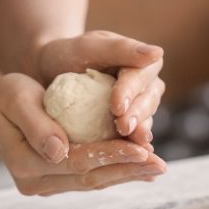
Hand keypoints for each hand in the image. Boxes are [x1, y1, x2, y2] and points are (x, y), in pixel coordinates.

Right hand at [0, 73, 166, 196]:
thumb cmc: (6, 97)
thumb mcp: (16, 98)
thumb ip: (37, 124)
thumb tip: (60, 152)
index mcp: (26, 165)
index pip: (77, 162)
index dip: (110, 155)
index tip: (140, 148)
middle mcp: (36, 183)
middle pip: (89, 179)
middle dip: (127, 170)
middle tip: (160, 164)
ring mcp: (46, 186)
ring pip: (93, 183)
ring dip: (126, 175)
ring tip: (156, 168)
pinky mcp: (56, 182)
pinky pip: (90, 179)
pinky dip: (116, 172)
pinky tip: (139, 169)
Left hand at [36, 31, 165, 146]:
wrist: (49, 74)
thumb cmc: (67, 54)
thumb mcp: (89, 46)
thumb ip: (120, 48)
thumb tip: (158, 52)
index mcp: (142, 63)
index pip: (140, 77)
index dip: (130, 92)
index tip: (117, 107)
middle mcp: (145, 87)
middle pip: (147, 103)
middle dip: (137, 116)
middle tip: (123, 129)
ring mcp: (137, 110)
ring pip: (144, 123)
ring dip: (136, 136)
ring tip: (128, 146)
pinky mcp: (126, 130)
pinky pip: (131, 141)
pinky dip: (128, 151)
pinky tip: (123, 162)